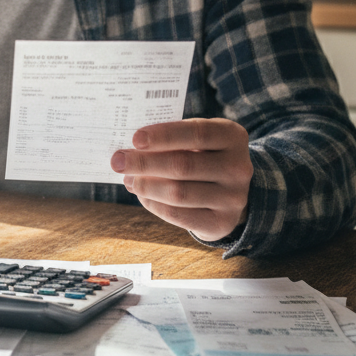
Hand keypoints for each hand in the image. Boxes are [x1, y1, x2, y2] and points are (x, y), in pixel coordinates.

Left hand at [110, 118, 252, 242]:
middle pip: (183, 165)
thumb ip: (170, 140)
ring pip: (178, 192)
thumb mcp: (196, 140)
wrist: (232, 191)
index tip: (135, 139)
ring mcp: (233, 198)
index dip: (164, 136)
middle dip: (144, 163)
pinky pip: (178, 214)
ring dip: (145, 186)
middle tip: (117, 161)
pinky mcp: (222, 223)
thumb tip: (130, 150)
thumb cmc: (203, 156)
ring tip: (128, 178)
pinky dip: (154, 204)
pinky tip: (142, 194)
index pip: (196, 133)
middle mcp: (237, 167)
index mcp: (231, 136)